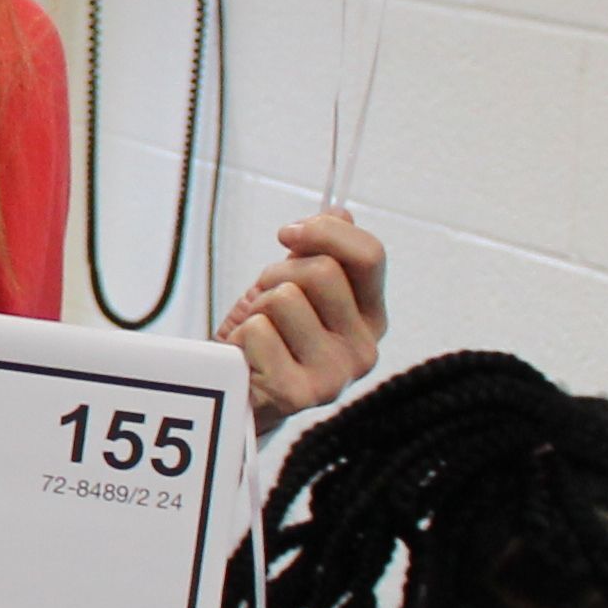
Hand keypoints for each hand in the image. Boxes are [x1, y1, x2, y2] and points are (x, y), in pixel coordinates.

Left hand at [227, 210, 386, 430]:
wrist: (236, 390)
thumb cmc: (268, 335)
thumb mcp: (295, 284)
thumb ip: (322, 250)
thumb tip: (340, 212)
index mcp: (372, 317)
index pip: (370, 255)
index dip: (324, 232)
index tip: (287, 234)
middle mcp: (364, 349)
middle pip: (320, 271)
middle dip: (279, 273)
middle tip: (265, 300)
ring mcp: (335, 376)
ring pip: (284, 298)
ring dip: (257, 306)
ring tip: (257, 332)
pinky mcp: (298, 395)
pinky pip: (259, 330)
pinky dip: (241, 336)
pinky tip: (247, 357)